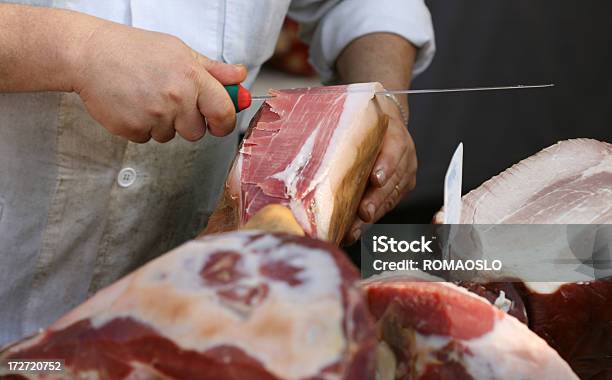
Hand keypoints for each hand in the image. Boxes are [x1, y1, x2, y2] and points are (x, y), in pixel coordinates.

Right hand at [72, 21, 246, 142]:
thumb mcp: (179, 52)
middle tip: (170, 100)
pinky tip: (132, 105)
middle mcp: (176, 98)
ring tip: (146, 97)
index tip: (219, 123)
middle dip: (187, 122)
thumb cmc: (134, 50)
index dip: (224, 122)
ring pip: (171, 136)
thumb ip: (213, 70)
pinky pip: (147, 138)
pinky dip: (141, 126)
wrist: (89, 55)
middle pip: (197, 132)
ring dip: (162, 123)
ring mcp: (154, 116)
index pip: (224, 113)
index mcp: (192, 77)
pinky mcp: (133, 129)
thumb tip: (239, 77)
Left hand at [343, 105, 416, 244]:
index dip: (386, 166)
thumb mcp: (361, 121)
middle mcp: (405, 157)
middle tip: (363, 213)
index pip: (393, 151)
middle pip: (391, 181)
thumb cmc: (368, 123)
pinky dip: (370, 221)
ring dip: (371, 217)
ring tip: (352, 231)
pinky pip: (387, 206)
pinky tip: (353, 231)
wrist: (387, 121)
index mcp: (395, 136)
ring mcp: (406, 174)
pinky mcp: (402, 188)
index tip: (376, 179)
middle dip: (376, 200)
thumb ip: (347, 136)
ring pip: (389, 198)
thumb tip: (313, 148)